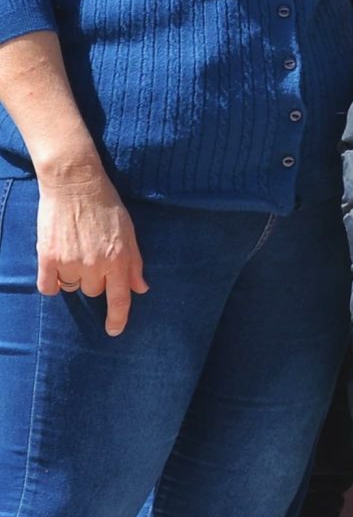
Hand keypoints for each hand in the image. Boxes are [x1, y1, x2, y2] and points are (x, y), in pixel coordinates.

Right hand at [33, 158, 147, 336]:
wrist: (75, 185)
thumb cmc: (107, 207)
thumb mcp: (130, 232)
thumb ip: (134, 263)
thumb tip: (140, 289)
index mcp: (119, 258)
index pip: (120, 298)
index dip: (118, 318)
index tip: (114, 331)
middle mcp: (95, 264)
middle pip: (94, 291)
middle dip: (96, 279)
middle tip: (93, 255)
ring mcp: (70, 262)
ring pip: (73, 287)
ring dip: (75, 277)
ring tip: (76, 251)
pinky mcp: (48, 257)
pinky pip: (49, 287)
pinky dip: (53, 281)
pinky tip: (57, 265)